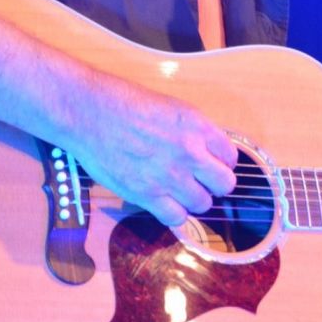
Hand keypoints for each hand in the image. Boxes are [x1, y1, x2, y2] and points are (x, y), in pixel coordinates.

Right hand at [60, 72, 238, 227]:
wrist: (90, 112)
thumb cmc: (124, 102)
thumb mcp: (170, 107)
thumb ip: (192, 130)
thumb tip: (205, 150)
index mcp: (197, 125)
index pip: (230, 156)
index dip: (221, 162)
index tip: (211, 163)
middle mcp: (189, 152)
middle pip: (225, 184)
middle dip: (215, 184)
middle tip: (201, 181)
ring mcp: (169, 176)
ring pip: (203, 204)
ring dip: (193, 199)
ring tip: (179, 191)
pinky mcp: (146, 194)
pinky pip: (176, 218)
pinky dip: (173, 213)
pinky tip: (164, 203)